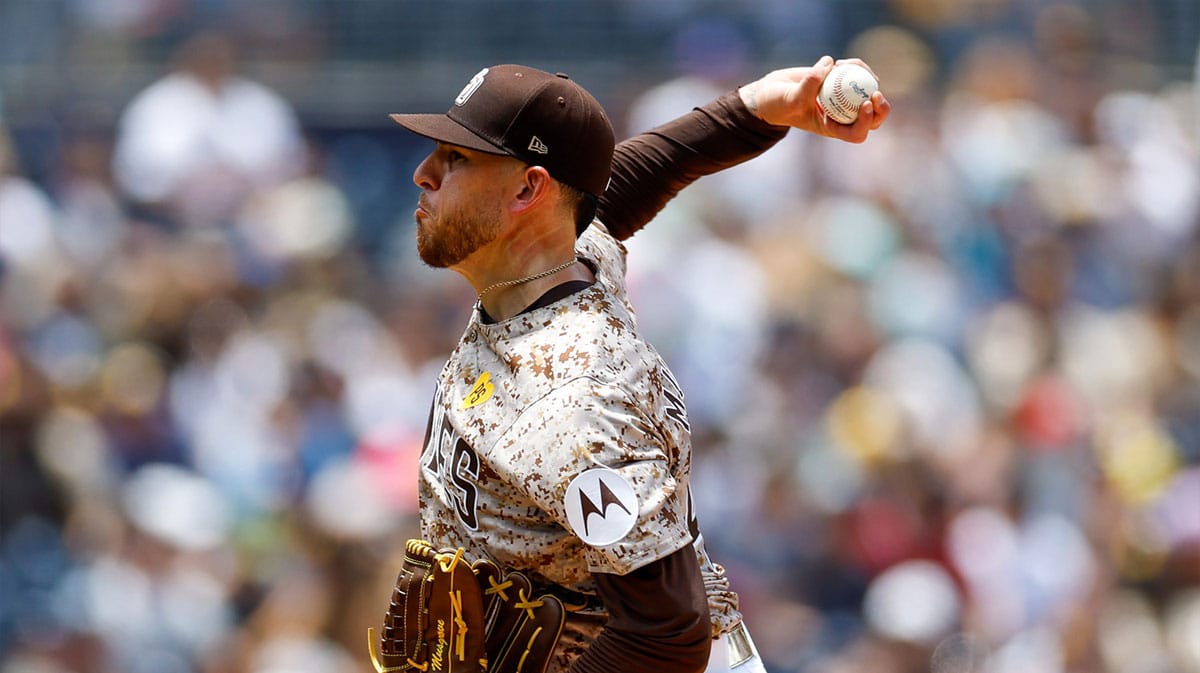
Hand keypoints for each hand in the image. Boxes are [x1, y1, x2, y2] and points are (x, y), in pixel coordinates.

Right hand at [739, 55, 890, 143]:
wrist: (771, 91)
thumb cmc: (778, 103)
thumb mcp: (790, 99)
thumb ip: (808, 85)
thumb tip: (830, 64)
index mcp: (832, 127)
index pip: (857, 133)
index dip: (867, 122)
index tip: (865, 104)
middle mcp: (842, 115)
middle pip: (872, 117)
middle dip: (880, 106)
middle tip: (875, 92)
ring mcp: (843, 98)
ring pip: (868, 91)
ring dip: (865, 78)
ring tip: (844, 66)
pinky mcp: (841, 81)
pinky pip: (858, 74)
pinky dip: (854, 66)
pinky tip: (839, 63)